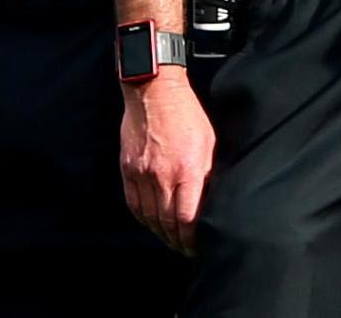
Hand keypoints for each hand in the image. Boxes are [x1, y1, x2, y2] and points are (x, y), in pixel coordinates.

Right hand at [121, 71, 214, 255]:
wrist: (154, 92)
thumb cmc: (187, 114)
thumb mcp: (210, 142)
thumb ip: (209, 173)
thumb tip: (212, 199)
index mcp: (187, 168)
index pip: (187, 217)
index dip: (192, 238)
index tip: (197, 245)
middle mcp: (162, 175)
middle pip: (167, 222)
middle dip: (177, 241)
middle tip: (185, 248)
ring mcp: (142, 173)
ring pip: (149, 217)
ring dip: (160, 234)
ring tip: (170, 240)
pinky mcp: (128, 169)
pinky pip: (133, 204)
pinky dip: (143, 219)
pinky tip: (152, 223)